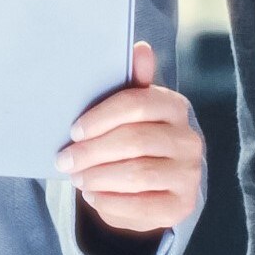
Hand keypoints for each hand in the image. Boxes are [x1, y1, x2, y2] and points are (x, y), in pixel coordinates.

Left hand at [56, 41, 204, 233]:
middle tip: (65, 161)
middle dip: (93, 152)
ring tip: (78, 179)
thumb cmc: (135, 138)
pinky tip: (94, 196)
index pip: (137, 104)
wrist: (158, 184)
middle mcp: (189, 139)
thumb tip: (140, 48)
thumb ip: (133, 82)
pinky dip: (111, 202)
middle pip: (135, 141)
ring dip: (99, 177)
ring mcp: (189, 174)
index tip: (73, 131)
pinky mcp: (181, 206)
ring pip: (138, 174)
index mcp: (175, 107)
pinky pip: (143, 206)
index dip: (100, 118)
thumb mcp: (131, 111)